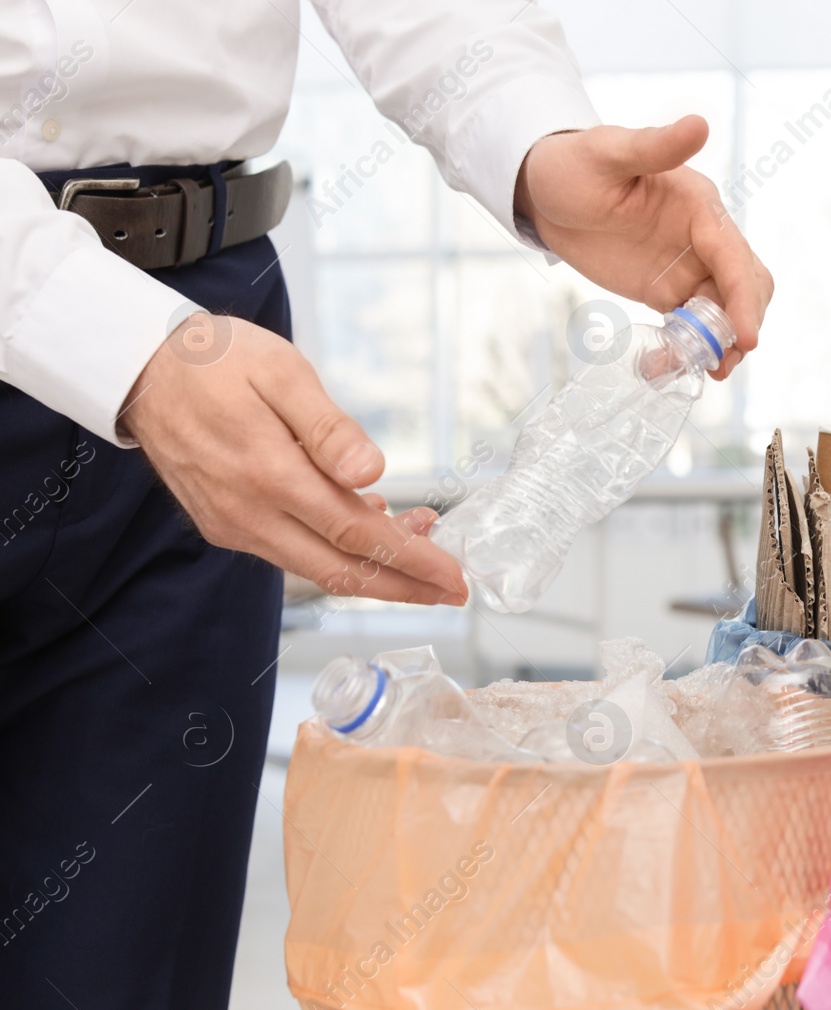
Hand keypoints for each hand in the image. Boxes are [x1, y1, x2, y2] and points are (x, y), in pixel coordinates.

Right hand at [120, 315, 467, 605]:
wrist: (142, 368)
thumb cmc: (218, 361)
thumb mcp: (283, 372)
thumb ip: (328, 428)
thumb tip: (371, 474)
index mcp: (270, 474)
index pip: (356, 534)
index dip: (411, 561)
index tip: (453, 577)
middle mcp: (250, 513)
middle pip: (341, 571)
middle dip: (404, 586)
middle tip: (452, 591)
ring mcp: (234, 525)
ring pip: (316, 568)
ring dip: (373, 569)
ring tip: (423, 548)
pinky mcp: (225, 525)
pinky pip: (291, 553)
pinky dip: (335, 552)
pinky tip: (366, 523)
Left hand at [515, 115, 773, 379]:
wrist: (544, 188)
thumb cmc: (574, 162)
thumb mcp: (610, 152)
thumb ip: (655, 145)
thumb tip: (701, 123)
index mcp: (699, 207)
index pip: (735, 257)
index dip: (744, 298)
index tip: (747, 336)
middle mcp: (703, 239)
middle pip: (746, 287)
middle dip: (743, 325)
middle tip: (721, 363)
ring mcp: (687, 267)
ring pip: (724, 312)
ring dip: (720, 344)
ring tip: (695, 372)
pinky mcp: (666, 290)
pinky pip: (690, 326)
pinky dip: (689, 349)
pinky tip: (665, 366)